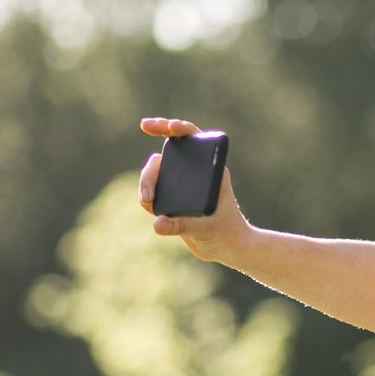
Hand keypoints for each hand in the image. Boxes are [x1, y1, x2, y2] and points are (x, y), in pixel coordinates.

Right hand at [137, 117, 249, 260]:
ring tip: (148, 201)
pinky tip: (151, 207)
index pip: (191, 138)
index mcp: (210, 168)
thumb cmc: (227, 234)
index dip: (176, 127)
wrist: (228, 249)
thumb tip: (157, 224)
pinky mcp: (172, 200)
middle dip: (151, 169)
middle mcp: (194, 172)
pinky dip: (147, 198)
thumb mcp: (207, 229)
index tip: (161, 126)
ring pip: (155, 174)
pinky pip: (153, 192)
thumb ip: (182, 226)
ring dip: (146, 184)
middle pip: (166, 157)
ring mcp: (182, 185)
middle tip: (147, 193)